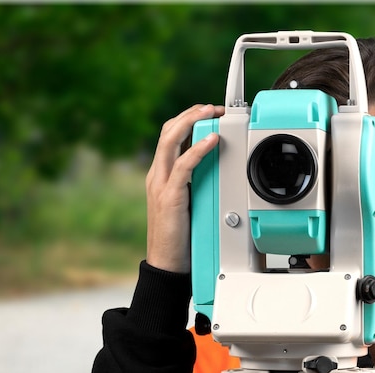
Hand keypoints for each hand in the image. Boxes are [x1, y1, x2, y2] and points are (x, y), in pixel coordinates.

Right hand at [145, 104, 224, 272]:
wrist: (166, 264)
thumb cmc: (179, 239)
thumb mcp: (188, 204)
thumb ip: (196, 185)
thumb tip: (218, 172)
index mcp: (160, 176)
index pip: (169, 137)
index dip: (187, 119)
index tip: (208, 113)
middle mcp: (157, 176)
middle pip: (168, 130)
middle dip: (191, 113)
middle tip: (213, 107)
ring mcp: (160, 185)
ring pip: (170, 140)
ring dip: (192, 121)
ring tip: (211, 112)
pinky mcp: (169, 196)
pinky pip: (183, 166)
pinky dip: (198, 149)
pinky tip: (212, 140)